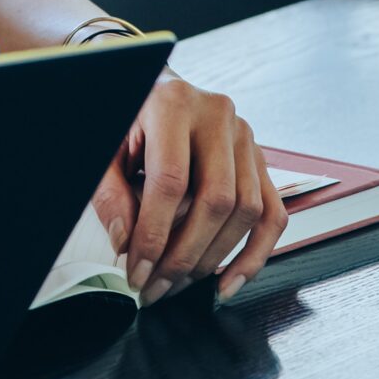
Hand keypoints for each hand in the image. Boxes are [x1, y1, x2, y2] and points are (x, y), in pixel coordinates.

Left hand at [91, 73, 286, 302]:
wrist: (155, 90)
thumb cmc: (129, 120)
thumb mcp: (106, 149)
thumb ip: (110, 193)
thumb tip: (127, 243)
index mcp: (174, 103)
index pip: (171, 181)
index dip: (154, 235)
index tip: (136, 271)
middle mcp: (218, 115)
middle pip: (216, 199)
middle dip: (183, 255)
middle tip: (155, 287)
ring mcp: (246, 137)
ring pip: (247, 211)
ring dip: (212, 259)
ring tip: (178, 286)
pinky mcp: (261, 159)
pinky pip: (272, 214)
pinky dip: (255, 255)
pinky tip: (228, 283)